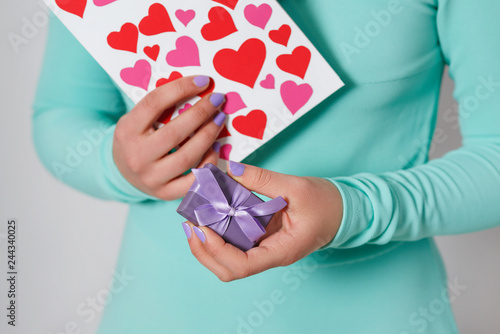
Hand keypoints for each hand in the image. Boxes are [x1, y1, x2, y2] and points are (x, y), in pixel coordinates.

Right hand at [113, 75, 226, 199]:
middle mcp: (136, 156)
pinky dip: (208, 164)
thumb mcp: (137, 119)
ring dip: (208, 136)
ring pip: (186, 158)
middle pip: (175, 133)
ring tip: (220, 120)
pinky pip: (193, 181)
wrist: (122, 172)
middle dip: (201, 113)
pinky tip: (216, 148)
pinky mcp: (165, 193)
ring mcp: (151, 178)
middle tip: (218, 100)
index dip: (180, 89)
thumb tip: (198, 86)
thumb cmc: (137, 138)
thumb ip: (160, 106)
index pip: (154, 104)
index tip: (203, 81)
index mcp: (127, 130)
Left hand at [182, 162, 342, 281]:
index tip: (202, 227)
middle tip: (190, 223)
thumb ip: (262, 179)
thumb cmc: (327, 203)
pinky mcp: (263, 238)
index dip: (216, 250)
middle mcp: (270, 255)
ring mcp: (265, 248)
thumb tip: (231, 169)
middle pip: (228, 269)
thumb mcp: (296, 187)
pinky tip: (211, 213)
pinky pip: (236, 241)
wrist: (344, 210)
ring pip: (229, 258)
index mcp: (281, 251)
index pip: (241, 265)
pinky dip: (220, 230)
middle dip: (204, 250)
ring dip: (208, 242)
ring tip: (195, 218)